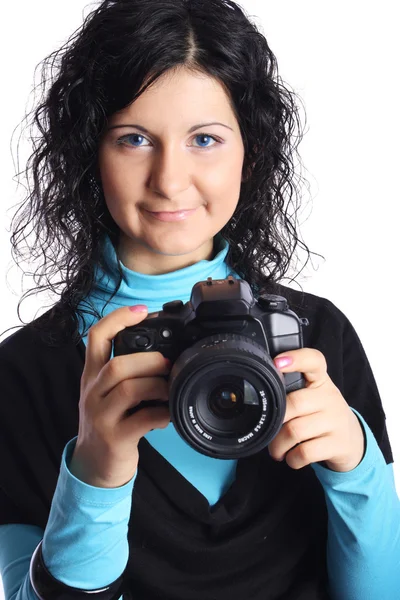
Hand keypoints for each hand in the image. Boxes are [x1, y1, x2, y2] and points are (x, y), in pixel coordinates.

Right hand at [69, 305, 170, 487]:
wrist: (93, 466)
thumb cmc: (109, 422)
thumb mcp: (108, 392)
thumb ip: (126, 372)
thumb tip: (166, 352)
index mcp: (92, 375)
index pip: (96, 337)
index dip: (118, 319)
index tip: (141, 310)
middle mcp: (92, 392)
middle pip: (116, 364)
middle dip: (149, 359)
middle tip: (169, 365)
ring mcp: (101, 416)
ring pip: (128, 389)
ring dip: (158, 384)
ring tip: (171, 389)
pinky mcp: (114, 438)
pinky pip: (143, 420)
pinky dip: (163, 413)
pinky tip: (169, 414)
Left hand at [268, 348, 364, 471]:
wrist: (352, 441)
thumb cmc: (321, 414)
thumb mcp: (311, 396)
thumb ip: (290, 391)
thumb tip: (259, 394)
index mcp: (320, 381)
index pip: (313, 360)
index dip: (296, 358)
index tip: (278, 362)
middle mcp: (330, 397)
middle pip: (293, 404)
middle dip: (274, 423)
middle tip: (269, 433)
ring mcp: (336, 420)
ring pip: (295, 431)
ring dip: (279, 445)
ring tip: (277, 450)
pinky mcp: (339, 444)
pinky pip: (305, 452)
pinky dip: (292, 458)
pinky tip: (292, 457)